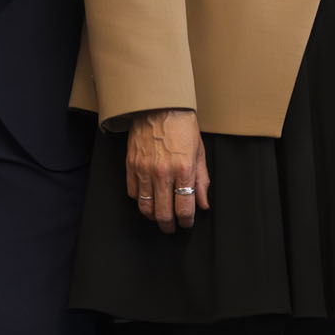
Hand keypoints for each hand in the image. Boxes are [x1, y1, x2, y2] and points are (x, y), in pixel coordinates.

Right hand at [126, 108, 209, 232]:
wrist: (159, 106)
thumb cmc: (182, 126)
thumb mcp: (199, 153)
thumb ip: (202, 181)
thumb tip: (203, 204)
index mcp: (183, 169)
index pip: (184, 208)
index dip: (186, 221)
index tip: (186, 223)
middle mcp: (163, 172)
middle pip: (163, 213)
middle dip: (169, 225)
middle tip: (172, 227)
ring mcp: (144, 169)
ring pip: (145, 206)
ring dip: (153, 216)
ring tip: (159, 216)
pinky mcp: (131, 165)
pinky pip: (132, 192)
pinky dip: (140, 199)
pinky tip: (148, 198)